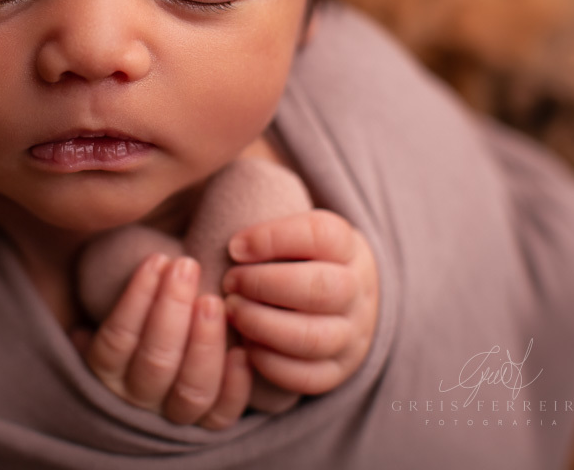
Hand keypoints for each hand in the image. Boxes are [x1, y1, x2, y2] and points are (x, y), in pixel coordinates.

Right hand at [73, 253, 252, 428]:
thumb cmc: (143, 327)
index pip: (117, 337)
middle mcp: (135, 401)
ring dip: (205, 343)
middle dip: (173, 309)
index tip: (157, 260)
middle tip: (188, 267)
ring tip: (214, 300)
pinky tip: (243, 351)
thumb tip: (138, 262)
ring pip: (191, 390)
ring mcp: (172, 418)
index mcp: (106, 373)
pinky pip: (221, 415)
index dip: (137, 298)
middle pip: (155, 362)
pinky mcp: (207, 428)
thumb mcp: (121, 313)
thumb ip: (129, 296)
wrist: (161, 376)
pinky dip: (235, 386)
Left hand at [221, 210, 378, 395]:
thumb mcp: (294, 228)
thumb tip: (216, 197)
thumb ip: (262, 212)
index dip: (273, 238)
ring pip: (314, 337)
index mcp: (347, 247)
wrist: (342, 301)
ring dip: (263, 324)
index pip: (321, 235)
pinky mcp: (338, 369)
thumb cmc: (298, 257)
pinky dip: (271, 363)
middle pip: (322, 288)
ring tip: (231, 310)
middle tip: (230, 281)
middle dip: (264, 285)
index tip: (234, 246)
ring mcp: (352, 334)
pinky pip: (308, 376)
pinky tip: (246, 345)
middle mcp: (357, 291)